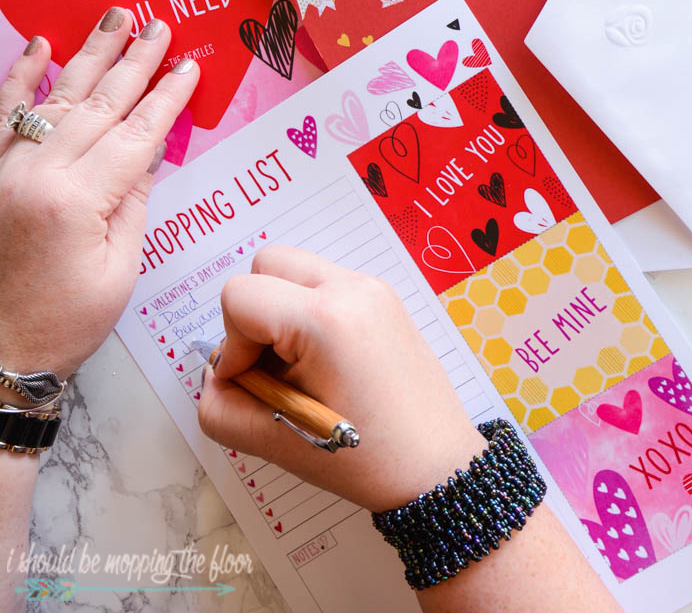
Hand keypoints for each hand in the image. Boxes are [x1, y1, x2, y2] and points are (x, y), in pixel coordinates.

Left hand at [0, 9, 198, 380]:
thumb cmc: (63, 322)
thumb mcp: (119, 270)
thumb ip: (134, 202)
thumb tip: (152, 150)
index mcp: (76, 201)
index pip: (136, 135)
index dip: (167, 99)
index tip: (189, 67)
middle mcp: (35, 174)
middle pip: (98, 104)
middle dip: (135, 62)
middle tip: (159, 26)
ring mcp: (3, 168)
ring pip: (54, 97)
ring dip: (89, 55)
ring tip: (116, 17)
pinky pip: (3, 112)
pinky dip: (21, 76)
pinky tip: (40, 45)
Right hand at [198, 248, 484, 512]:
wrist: (438, 468)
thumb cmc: (363, 459)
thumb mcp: (276, 442)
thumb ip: (221, 408)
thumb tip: (213, 376)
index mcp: (326, 319)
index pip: (240, 297)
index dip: (232, 345)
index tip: (253, 384)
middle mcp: (351, 287)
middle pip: (266, 263)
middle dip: (254, 313)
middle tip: (272, 367)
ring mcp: (371, 287)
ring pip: (295, 269)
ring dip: (281, 309)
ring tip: (298, 364)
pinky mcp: (383, 296)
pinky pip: (325, 283)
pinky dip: (309, 311)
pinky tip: (324, 360)